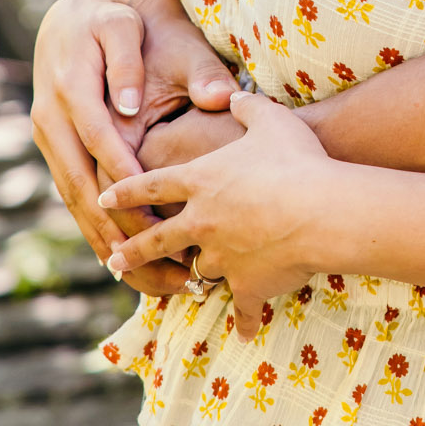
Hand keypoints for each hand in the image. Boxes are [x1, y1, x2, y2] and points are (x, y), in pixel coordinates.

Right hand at [31, 0, 234, 286]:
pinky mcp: (53, 150)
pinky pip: (71, 195)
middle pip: (80, 183)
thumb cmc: (109, 20)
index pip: (99, 142)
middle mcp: (50, 119)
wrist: (68, 17)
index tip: (156, 215)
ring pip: (72, 198)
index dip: (125, 181)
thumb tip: (127, 106)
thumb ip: (128, 61)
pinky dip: (92, 228)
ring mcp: (47, 138)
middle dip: (116, 226)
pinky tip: (119, 260)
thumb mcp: (122, 24)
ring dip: (103, 238)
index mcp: (70, 88)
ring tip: (142, 276)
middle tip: (155, 260)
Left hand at [102, 93, 331, 337]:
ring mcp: (223, 255)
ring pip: (197, 271)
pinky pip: (243, 306)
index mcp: (201, 180)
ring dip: (185, 281)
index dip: (126, 190)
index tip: (104, 198)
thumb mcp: (270, 119)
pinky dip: (244, 319)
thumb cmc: (295, 159)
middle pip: (157, 238)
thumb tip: (233, 94)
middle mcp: (202, 221)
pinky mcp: (248, 283)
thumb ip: (246, 105)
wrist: (320, 209)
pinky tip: (243, 331)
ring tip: (175, 291)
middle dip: (133, 250)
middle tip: (113, 259)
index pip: (151, 184)